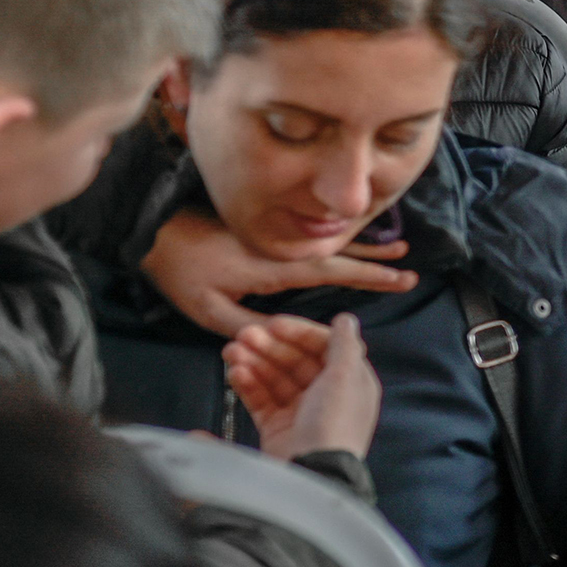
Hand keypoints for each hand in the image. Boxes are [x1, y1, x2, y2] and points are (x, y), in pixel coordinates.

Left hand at [145, 208, 413, 337]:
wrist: (156, 233)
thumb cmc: (182, 273)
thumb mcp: (210, 311)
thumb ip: (249, 326)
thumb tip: (284, 333)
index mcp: (277, 266)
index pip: (336, 270)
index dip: (370, 275)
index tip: (401, 278)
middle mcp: (285, 249)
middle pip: (342, 252)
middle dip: (377, 260)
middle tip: (409, 268)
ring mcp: (277, 240)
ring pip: (331, 242)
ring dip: (364, 245)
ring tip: (396, 246)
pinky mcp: (266, 236)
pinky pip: (313, 238)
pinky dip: (338, 239)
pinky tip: (350, 240)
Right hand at [224, 312, 380, 461]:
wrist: (312, 474)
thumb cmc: (334, 426)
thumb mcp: (345, 378)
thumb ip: (345, 345)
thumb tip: (346, 320)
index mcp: (350, 381)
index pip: (323, 347)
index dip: (298, 333)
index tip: (273, 324)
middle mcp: (327, 396)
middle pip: (295, 361)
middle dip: (269, 347)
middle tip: (243, 336)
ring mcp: (301, 413)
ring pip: (275, 379)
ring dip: (254, 362)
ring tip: (231, 352)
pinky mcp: (278, 429)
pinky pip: (261, 400)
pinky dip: (248, 385)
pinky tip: (235, 373)